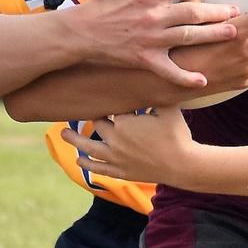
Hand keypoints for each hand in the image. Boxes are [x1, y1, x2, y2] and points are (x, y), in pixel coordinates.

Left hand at [62, 107, 193, 184]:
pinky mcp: (121, 172)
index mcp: (124, 123)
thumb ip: (157, 95)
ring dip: (74, 140)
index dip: (108, 103)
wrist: (183, 165)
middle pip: (96, 125)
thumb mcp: (168, 110)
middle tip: (79, 110)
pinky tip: (79, 160)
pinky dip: (88, 164)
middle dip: (91, 118)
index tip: (102, 95)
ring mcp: (116, 158)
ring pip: (89, 147)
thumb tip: (158, 75)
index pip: (110, 109)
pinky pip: (99, 168)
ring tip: (63, 134)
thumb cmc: (177, 135)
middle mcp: (115, 140)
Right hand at [75, 0, 240, 87]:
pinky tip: (204, 80)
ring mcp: (151, 39)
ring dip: (212, 35)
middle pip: (193, 11)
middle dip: (218, 11)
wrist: (82, 33)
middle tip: (237, 10)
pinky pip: (169, 70)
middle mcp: (154, 16)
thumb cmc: (102, 3)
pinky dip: (186, 77)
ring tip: (233, 34)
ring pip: (189, 37)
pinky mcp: (146, 59)